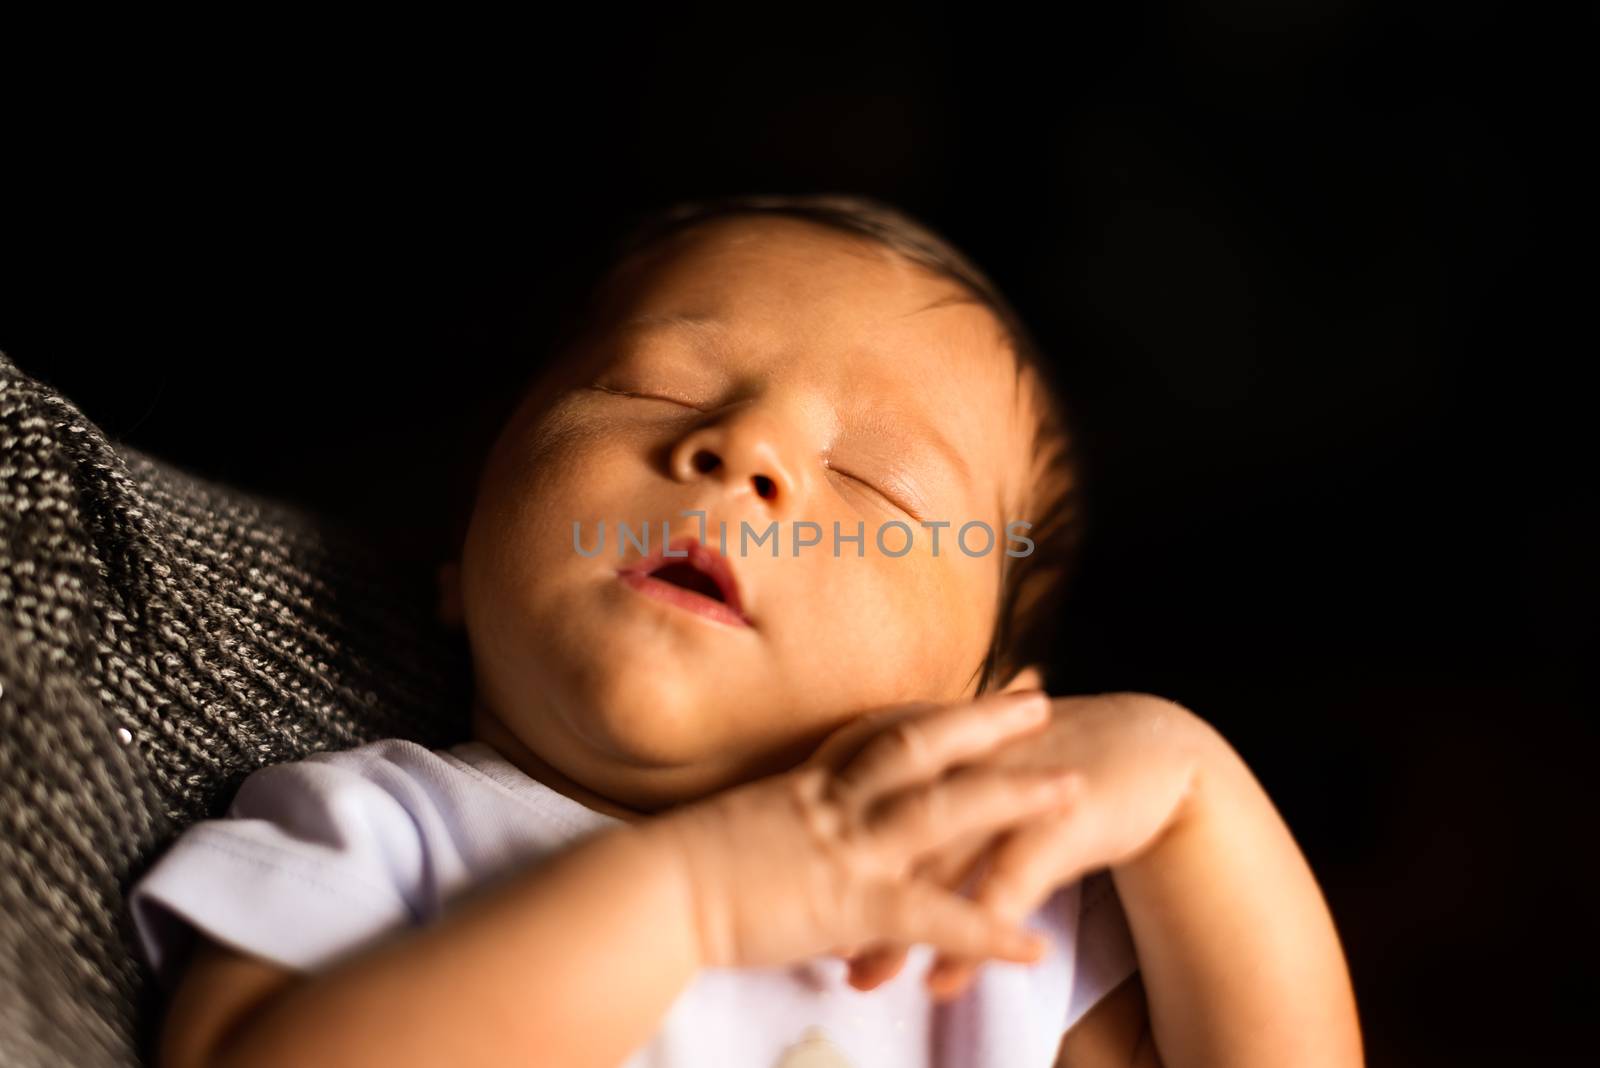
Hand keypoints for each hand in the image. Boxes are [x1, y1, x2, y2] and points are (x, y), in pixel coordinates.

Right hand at [636, 689, 1087, 973]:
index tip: (969, 684)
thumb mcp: (734, 829)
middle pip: (924, 744)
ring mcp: (844, 847)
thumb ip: (777, 826)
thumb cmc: (669, 872)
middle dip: (987, 720)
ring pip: (945, 809)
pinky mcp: (847, 904)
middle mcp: (832, 802)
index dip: (931, 705)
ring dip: (1015, 797)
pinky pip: (933, 917)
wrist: (645, 898)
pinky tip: (1033, 947)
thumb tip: (793, 837)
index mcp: (805, 782)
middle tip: (1043, 698)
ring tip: (1074, 790)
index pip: (880, 728)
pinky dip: (987, 933)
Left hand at [839, 691, 1215, 999]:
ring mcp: (1006, 794)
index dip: (822, 841)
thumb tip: (884, 833)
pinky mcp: (1053, 824)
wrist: (1151, 748)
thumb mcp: (986, 763)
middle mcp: (964, 766)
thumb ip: (933, 788)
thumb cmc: (1058, 759)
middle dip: (844, 893)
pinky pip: (1002, 892)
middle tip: (806, 945)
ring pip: (937, 870)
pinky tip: (944, 985)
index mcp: (942, 746)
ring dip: (896, 932)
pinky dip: (970, 943)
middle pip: (887, 835)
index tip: (784, 889)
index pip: (863, 793)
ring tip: (863, 981)